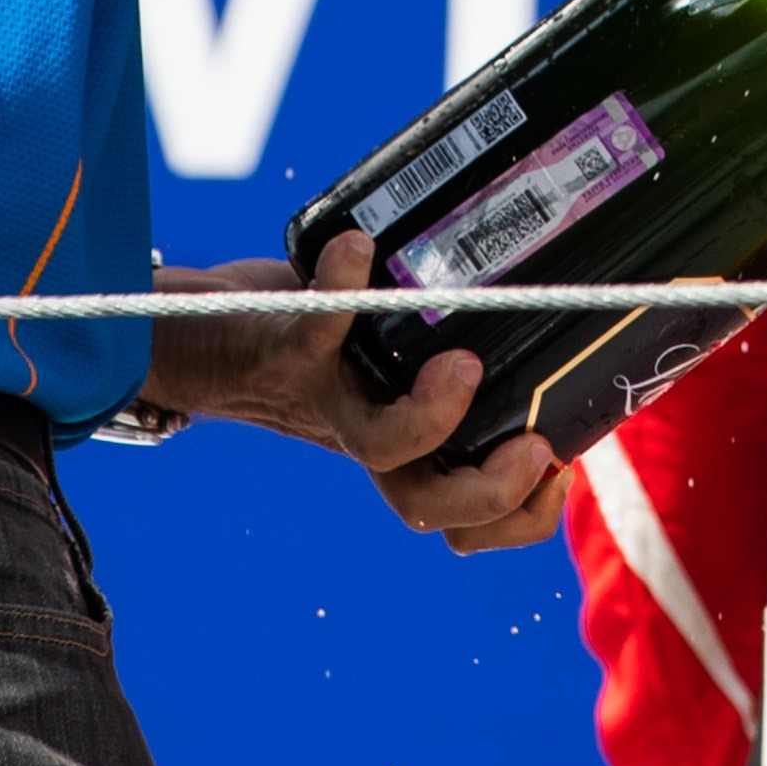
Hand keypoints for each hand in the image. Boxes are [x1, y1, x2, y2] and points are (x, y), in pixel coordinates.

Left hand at [140, 234, 577, 552]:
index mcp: (405, 448)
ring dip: (430, 416)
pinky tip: (358, 247)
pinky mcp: (285, 348)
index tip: (559, 467)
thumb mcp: (390, 357)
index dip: (519, 516)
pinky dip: (339, 286)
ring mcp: (326, 398)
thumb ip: (452, 345)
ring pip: (375, 444)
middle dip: (489, 489)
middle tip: (534, 445)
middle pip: (425, 507)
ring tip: (463, 363)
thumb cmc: (319, 339)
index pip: (465, 519)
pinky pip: (315, 326)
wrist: (207, 333)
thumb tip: (554, 305)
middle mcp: (365, 435)